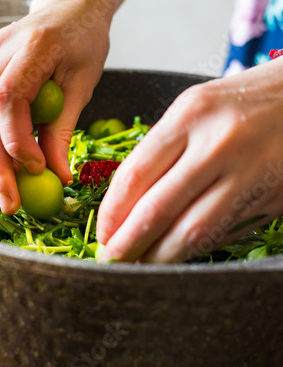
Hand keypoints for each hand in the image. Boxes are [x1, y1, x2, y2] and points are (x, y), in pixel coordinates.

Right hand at [0, 0, 109, 213]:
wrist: (70, 9)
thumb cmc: (84, 41)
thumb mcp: (84, 84)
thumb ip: (64, 128)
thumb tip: (57, 175)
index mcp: (32, 48)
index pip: (8, 100)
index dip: (18, 142)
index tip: (38, 170)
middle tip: (11, 201)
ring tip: (2, 184)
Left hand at [97, 58, 282, 262]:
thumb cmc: (242, 100)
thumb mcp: (195, 108)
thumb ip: (162, 151)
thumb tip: (128, 203)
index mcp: (191, 114)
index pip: (135, 175)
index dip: (111, 213)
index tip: (102, 233)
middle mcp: (219, 145)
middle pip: (159, 210)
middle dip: (128, 244)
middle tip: (111, 262)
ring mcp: (248, 174)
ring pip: (193, 232)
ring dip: (161, 257)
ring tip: (140, 266)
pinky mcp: (271, 198)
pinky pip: (224, 232)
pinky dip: (196, 247)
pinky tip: (179, 253)